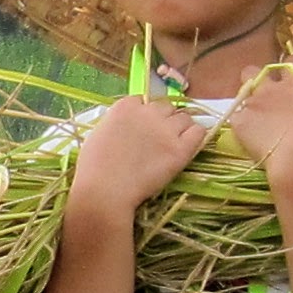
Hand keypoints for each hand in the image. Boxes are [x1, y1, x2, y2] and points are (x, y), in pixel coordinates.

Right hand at [67, 94, 215, 220]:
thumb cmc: (93, 168)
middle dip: (162, 119)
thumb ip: (116, 123)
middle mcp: (148, 113)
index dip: (143, 114)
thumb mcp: (98, 134)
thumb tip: (127, 125)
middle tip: (157, 139)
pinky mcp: (181, 149)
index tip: (140, 128)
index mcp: (125, 106)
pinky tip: (187, 146)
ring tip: (172, 144)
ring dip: (180, 127)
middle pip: (165, 107)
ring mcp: (166, 130)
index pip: (143, 100)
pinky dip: (195, 136)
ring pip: (184, 118)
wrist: (105, 191)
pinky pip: (198, 132)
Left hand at [220, 60, 292, 186]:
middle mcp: (272, 89)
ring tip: (255, 115)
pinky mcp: (240, 123)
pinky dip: (241, 126)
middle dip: (257, 78)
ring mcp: (253, 105)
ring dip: (247, 100)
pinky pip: (235, 119)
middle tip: (265, 93)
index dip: (292, 65)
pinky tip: (247, 135)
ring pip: (241, 92)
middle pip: (255, 71)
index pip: (292, 63)